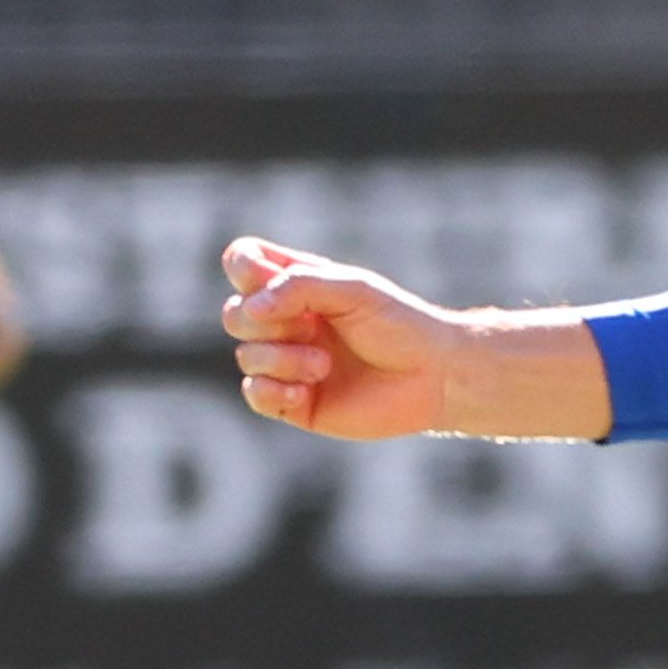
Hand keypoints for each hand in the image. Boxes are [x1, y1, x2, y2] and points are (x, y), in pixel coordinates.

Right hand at [218, 236, 471, 438]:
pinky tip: (304, 392)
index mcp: (296, 287)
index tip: (274, 279)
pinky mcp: (295, 403)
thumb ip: (299, 286)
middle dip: (263, 322)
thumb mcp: (352, 289)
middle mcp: (287, 323)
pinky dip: (272, 391)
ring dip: (282, 359)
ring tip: (324, 365)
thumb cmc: (398, 324)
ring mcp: (288, 363)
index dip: (244, 269)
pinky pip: (255, 394)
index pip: (242, 264)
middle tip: (309, 327)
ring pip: (247, 356)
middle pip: (235, 314)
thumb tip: (252, 307)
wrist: (433, 376)